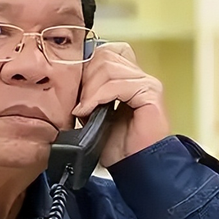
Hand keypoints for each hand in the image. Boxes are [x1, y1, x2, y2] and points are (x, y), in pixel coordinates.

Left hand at [72, 42, 170, 167]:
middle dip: (84, 77)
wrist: (133, 167)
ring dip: (88, 89)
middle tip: (77, 102)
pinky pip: (117, 84)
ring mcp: (146, 83)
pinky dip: (97, 96)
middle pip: (104, 55)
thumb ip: (86, 93)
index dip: (84, 66)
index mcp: (126, 77)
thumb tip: (68, 81)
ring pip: (107, 67)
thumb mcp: (92, 113)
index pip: (103, 51)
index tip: (71, 89)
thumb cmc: (116, 145)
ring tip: (82, 109)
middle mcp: (138, 75)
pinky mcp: (150, 93)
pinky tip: (87, 110)